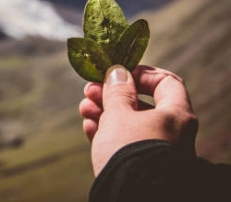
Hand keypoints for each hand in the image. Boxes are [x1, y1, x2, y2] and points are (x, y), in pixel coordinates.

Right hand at [79, 65, 197, 176]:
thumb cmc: (128, 150)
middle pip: (140, 102)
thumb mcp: (119, 114)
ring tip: (84, 107)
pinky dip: (106, 132)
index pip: (165, 82)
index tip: (119, 73)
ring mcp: (154, 149)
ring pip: (128, 122)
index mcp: (175, 115)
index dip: (141, 73)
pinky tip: (89, 126)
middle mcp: (169, 132)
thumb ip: (117, 90)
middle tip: (90, 89)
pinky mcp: (140, 164)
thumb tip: (118, 71)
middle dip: (111, 94)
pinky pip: (124, 142)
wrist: (128, 198)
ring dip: (103, 111)